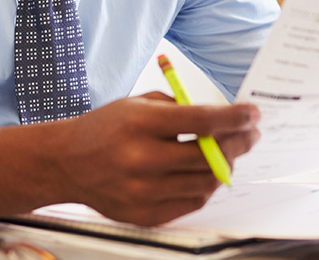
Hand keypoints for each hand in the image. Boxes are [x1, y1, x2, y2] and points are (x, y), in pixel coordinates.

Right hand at [61, 93, 259, 225]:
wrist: (66, 162)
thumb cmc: (104, 128)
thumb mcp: (138, 103)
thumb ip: (180, 109)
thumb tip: (223, 119)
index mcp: (141, 124)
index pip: (203, 121)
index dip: (235, 118)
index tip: (252, 114)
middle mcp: (142, 158)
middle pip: (210, 155)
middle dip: (239, 142)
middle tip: (249, 134)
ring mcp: (143, 190)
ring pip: (206, 183)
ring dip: (224, 166)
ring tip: (225, 154)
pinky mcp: (144, 214)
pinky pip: (192, 203)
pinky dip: (204, 187)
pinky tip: (203, 173)